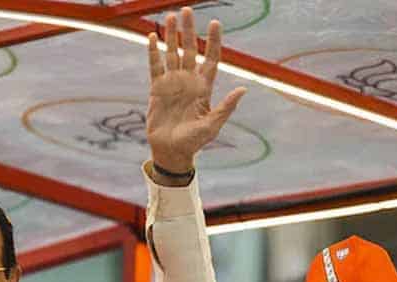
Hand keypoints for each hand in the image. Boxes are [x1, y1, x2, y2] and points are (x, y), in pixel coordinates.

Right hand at [145, 7, 245, 174]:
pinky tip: (153, 36)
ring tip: (170, 16)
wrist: (172, 152)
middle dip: (189, 30)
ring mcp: (172, 83)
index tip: (215, 23)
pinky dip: (154, 51)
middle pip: (190, 50)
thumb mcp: (213, 125)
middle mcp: (188, 81)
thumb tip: (243, 89)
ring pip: (172, 53)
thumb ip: (226, 107)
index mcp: (204, 88)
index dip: (213, 41)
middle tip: (187, 10)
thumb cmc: (194, 142)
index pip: (211, 59)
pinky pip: (155, 66)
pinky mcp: (157, 89)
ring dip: (171, 35)